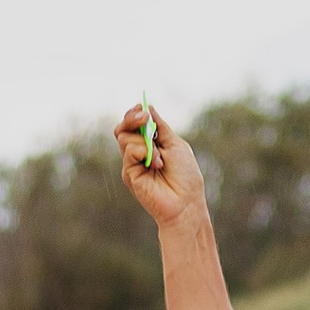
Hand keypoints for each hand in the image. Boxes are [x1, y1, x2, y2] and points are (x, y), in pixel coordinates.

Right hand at [112, 103, 206, 228]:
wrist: (186, 202)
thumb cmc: (186, 176)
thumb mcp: (175, 144)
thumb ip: (160, 127)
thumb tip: (149, 107)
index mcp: (150, 144)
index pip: (134, 125)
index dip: (135, 114)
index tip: (142, 107)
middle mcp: (138, 153)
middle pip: (122, 128)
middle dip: (132, 119)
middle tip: (144, 118)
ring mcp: (132, 164)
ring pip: (124, 138)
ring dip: (144, 142)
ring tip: (160, 157)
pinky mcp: (129, 174)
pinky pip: (129, 152)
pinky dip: (142, 151)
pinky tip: (155, 163)